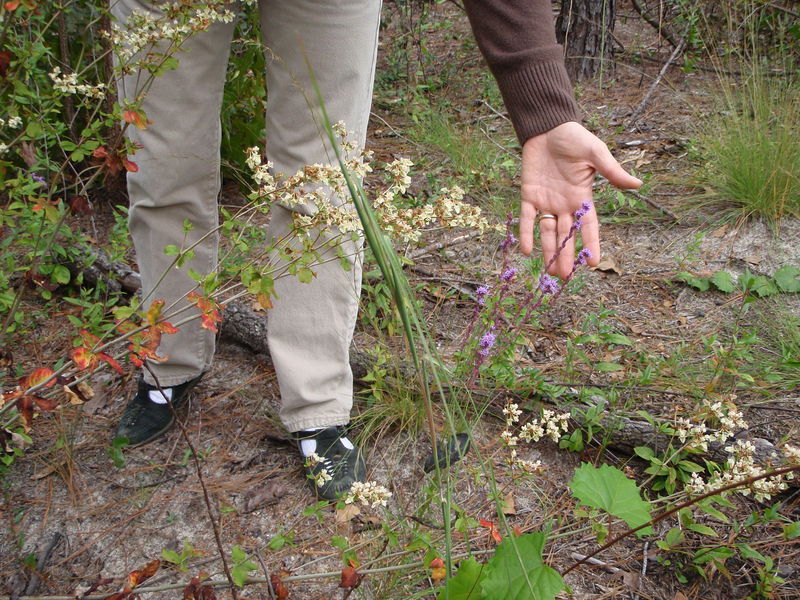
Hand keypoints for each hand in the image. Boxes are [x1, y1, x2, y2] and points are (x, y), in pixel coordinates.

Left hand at [520, 121, 641, 278]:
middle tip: (566, 278)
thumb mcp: (595, 154)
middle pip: (566, 235)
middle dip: (567, 256)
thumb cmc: (575, 139)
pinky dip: (526, 234)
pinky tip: (526, 251)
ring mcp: (547, 202)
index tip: (594, 264)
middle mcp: (565, 204)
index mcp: (582, 197)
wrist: (548, 128)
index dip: (591, 245)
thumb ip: (612, 171)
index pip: (589, 226)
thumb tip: (637, 184)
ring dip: (548, 251)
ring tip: (550, 272)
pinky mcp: (529, 196)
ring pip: (547, 232)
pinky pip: (527, 219)